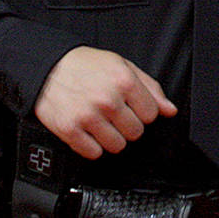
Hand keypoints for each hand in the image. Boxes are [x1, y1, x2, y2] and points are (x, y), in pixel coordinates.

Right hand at [33, 46, 177, 158]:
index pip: (151, 114)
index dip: (142, 112)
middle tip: (115, 115)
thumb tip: (169, 110)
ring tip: (101, 122)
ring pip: (117, 146)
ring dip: (111, 137)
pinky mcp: (70, 130)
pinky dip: (93, 146)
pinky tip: (88, 130)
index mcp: (124, 81)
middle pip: (136, 132)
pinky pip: (94, 153)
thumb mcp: (122, 66)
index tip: (132, 108)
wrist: (48, 67)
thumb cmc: (85, 65)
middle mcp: (108, 100)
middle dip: (128, 125)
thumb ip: (150, 88)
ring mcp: (88, 117)